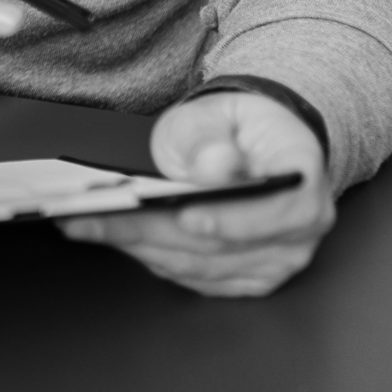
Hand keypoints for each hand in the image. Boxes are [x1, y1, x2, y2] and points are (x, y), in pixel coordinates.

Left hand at [59, 90, 333, 296]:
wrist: (250, 146)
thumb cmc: (233, 128)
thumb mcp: (214, 112)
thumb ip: (208, 136)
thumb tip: (215, 166)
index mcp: (302, 177)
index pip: (281, 210)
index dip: (234, 220)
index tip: (187, 217)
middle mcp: (300, 230)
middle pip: (224, 244)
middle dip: (152, 230)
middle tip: (94, 217)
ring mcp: (278, 260)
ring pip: (203, 266)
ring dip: (142, 247)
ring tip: (89, 225)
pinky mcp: (250, 278)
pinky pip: (197, 279)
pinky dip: (154, 258)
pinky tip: (117, 238)